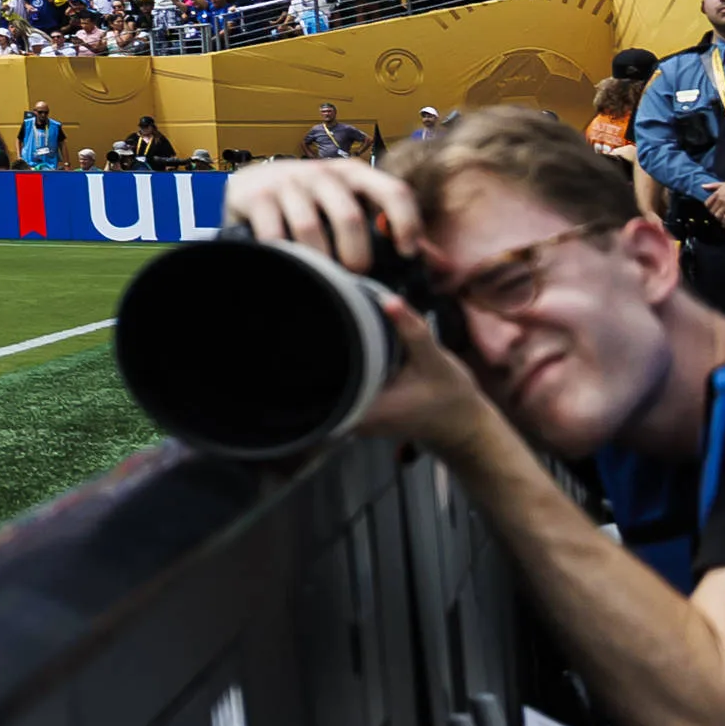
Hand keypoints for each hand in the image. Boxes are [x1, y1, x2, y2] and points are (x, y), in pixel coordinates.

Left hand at [213, 156, 500, 458]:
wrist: (464, 425)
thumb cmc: (450, 398)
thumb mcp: (437, 362)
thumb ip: (413, 331)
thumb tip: (388, 300)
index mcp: (361, 410)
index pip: (306, 397)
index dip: (281, 374)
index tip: (260, 349)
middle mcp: (349, 417)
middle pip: (302, 391)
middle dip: (284, 363)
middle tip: (264, 324)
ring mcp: (351, 413)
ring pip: (314, 388)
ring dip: (302, 362)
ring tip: (280, 327)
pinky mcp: (357, 403)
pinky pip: (330, 383)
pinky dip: (322, 364)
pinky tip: (314, 339)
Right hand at [216, 152, 416, 274]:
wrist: (249, 184)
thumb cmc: (312, 202)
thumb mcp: (353, 207)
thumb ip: (394, 233)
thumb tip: (441, 266)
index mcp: (354, 173)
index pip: (392, 190)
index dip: (406, 223)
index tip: (406, 254)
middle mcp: (322, 172)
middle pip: (350, 216)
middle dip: (357, 254)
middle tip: (357, 275)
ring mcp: (287, 182)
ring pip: (310, 227)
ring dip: (320, 259)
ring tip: (324, 275)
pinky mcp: (256, 196)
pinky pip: (274, 233)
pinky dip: (285, 255)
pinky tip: (290, 266)